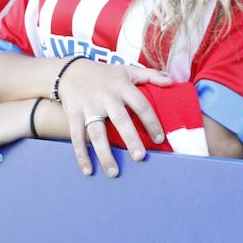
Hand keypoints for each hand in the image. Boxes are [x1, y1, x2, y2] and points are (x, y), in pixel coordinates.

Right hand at [55, 59, 171, 177]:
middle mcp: (106, 97)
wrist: (70, 71)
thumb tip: (172, 82)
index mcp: (122, 86)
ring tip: (114, 172)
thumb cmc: (105, 75)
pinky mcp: (73, 115)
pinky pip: (77, 137)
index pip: (141, 104)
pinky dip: (82, 155)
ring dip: (105, 154)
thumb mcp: (128, 70)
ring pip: (97, 133)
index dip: (151, 122)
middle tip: (140, 157)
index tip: (159, 139)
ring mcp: (88, 107)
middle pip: (120, 119)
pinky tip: (88, 171)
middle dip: (130, 139)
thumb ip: (150, 75)